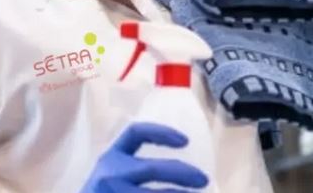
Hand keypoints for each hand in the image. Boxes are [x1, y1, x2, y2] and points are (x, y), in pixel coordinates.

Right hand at [80, 122, 209, 192]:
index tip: (185, 141)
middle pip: (151, 169)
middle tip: (202, 179)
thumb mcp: (111, 176)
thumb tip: (180, 172)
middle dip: (181, 173)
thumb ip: (136, 171)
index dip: (161, 133)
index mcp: (110, 158)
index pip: (135, 133)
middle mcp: (109, 174)